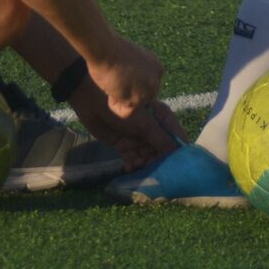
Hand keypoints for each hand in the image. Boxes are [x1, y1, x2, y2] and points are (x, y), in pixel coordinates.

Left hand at [67, 84, 183, 169]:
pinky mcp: (125, 145)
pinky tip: (128, 167)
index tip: (177, 167)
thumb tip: (178, 154)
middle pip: (162, 152)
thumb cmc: (121, 105)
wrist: (91, 101)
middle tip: (152, 168)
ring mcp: (139, 138)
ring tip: (137, 164)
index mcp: (163, 119)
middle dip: (158, 161)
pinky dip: (132, 164)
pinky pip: (133, 159)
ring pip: (148, 157)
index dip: (178, 154)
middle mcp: (153, 130)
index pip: (176, 139)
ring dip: (144, 164)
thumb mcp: (144, 122)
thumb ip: (161, 139)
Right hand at [85, 36, 162, 118]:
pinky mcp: (136, 100)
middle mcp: (155, 79)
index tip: (120, 74)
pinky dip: (114, 105)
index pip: (148, 87)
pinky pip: (125, 112)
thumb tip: (132, 88)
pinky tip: (110, 90)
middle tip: (115, 80)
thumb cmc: (110, 50)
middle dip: (128, 94)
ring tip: (111, 83)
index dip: (132, 85)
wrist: (104, 48)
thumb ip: (136, 73)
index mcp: (156, 67)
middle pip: (143, 99)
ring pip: (134, 106)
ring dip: (120, 98)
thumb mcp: (131, 59)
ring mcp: (147, 90)